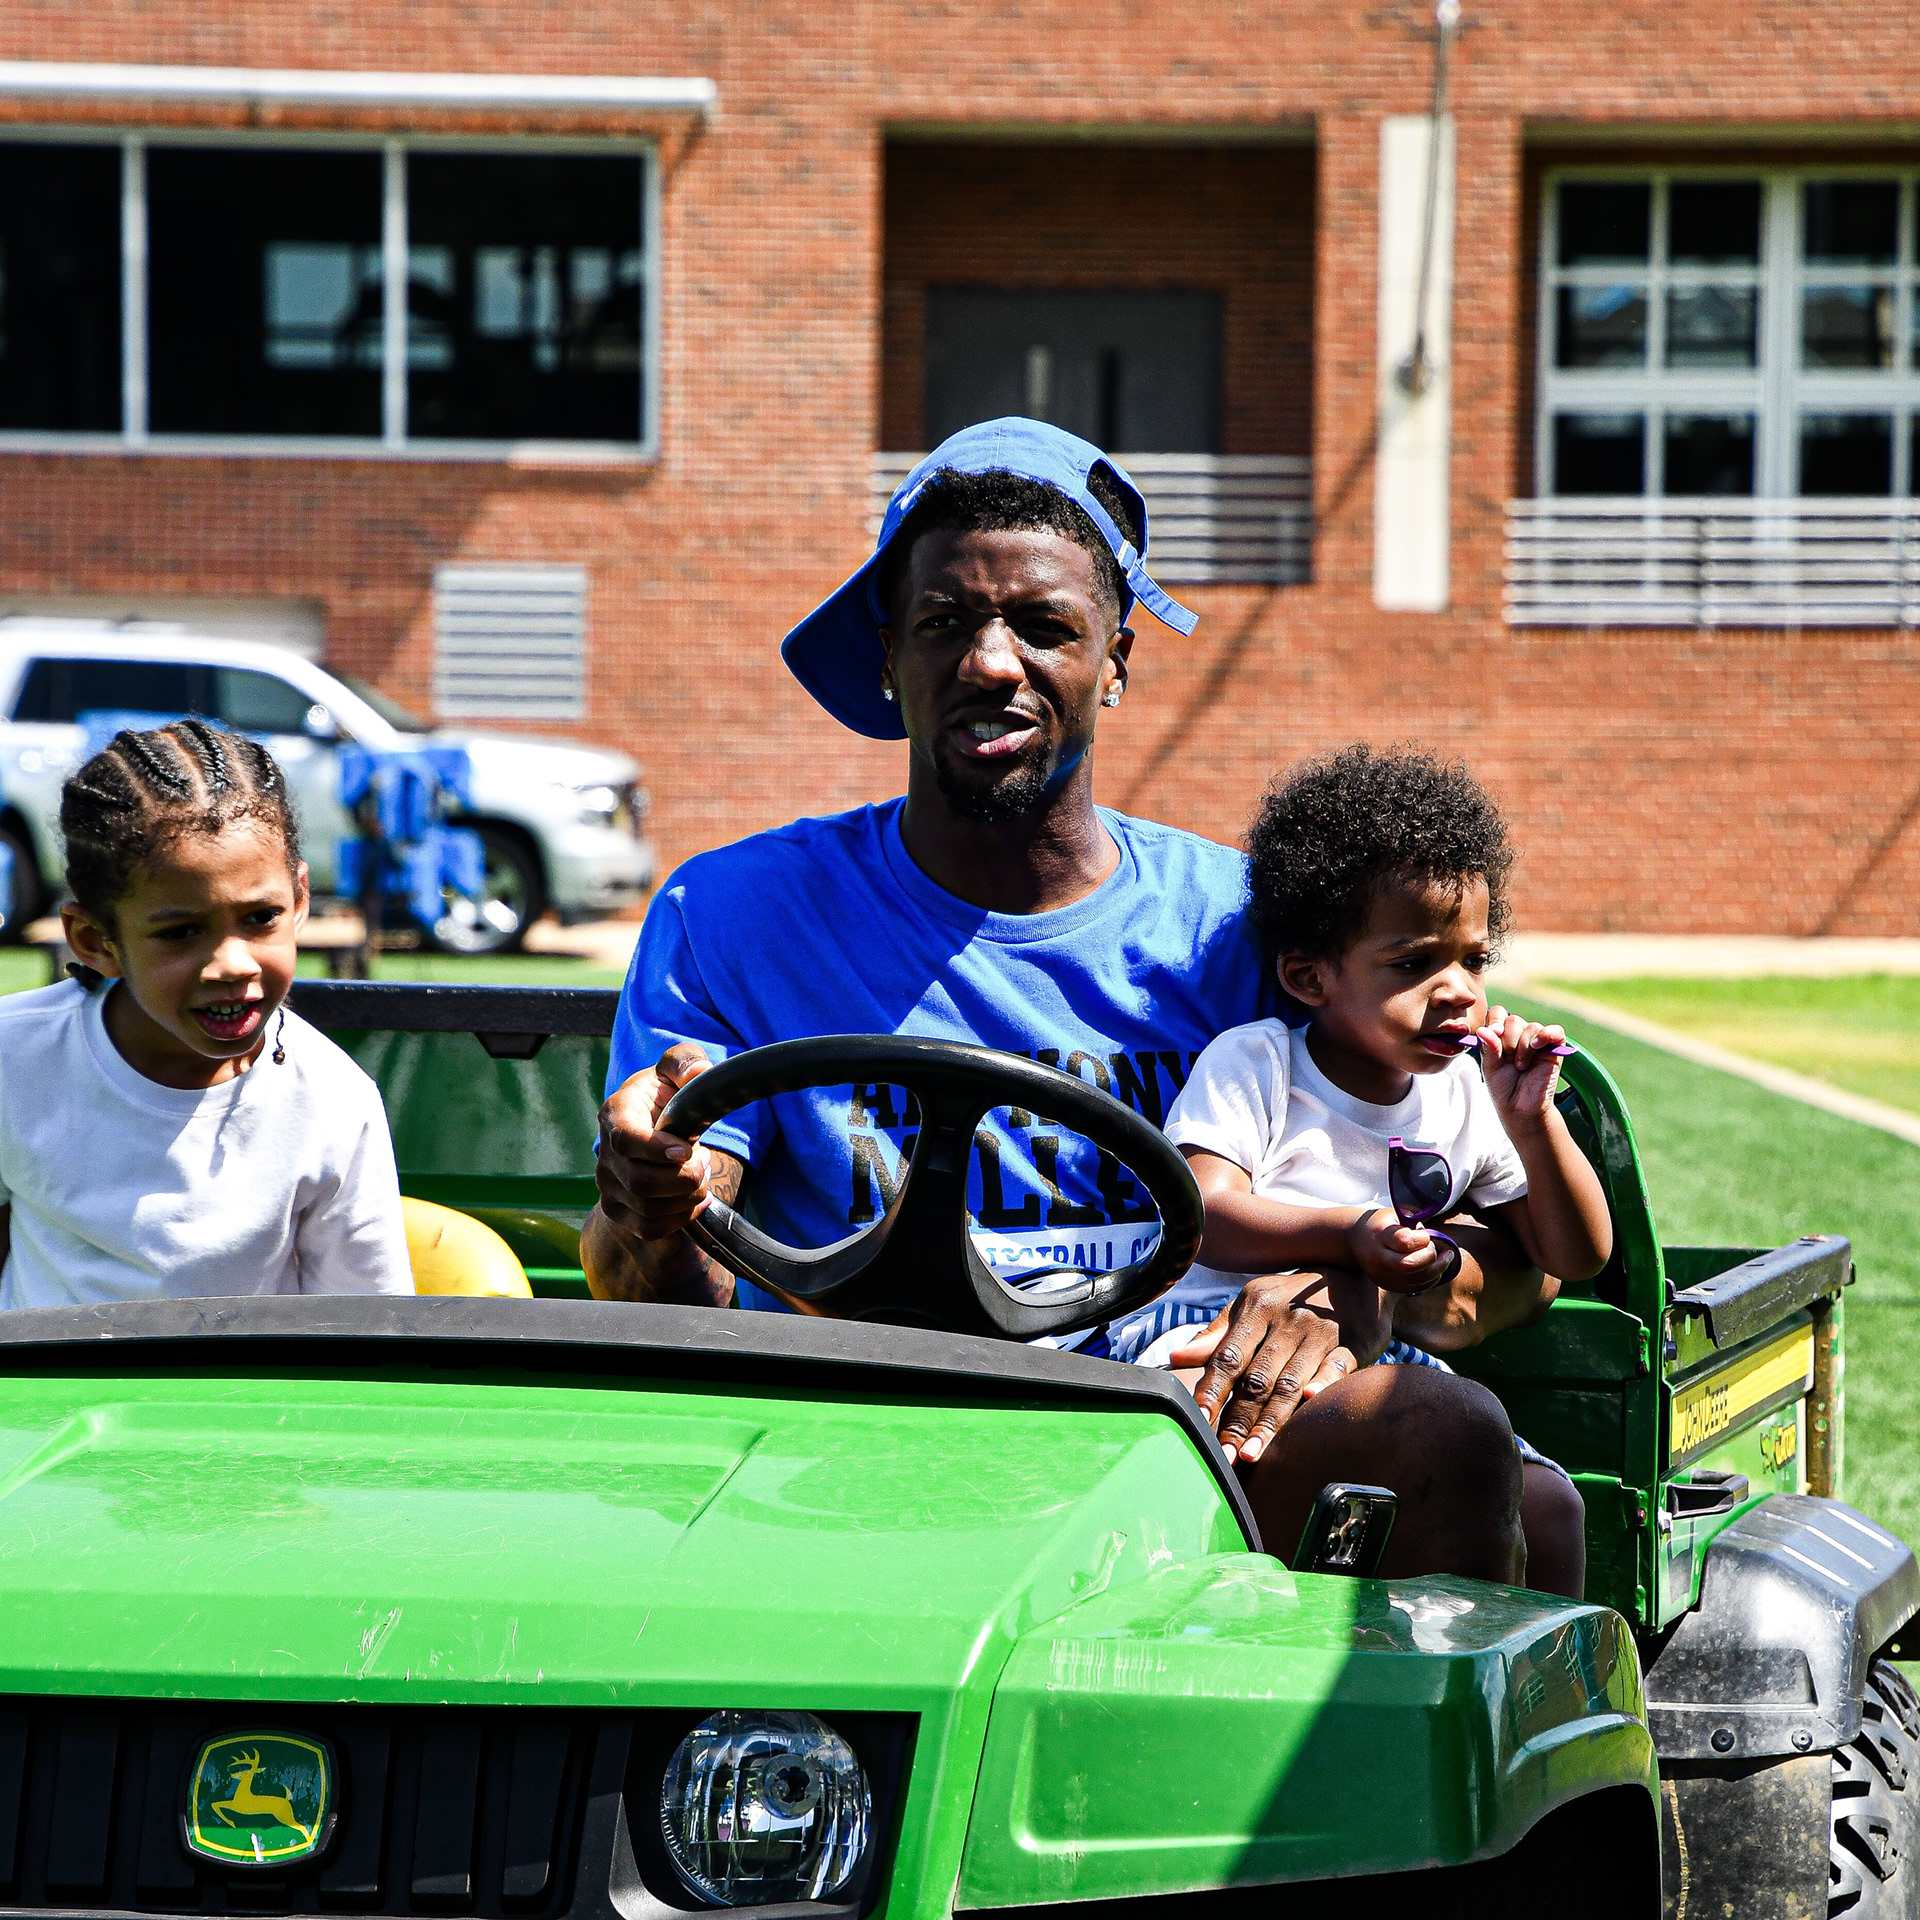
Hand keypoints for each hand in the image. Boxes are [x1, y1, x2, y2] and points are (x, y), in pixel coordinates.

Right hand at [594, 1043, 720, 1243]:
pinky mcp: (619, 1211)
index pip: (625, 1140)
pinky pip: (649, 1228)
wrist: (652, 1130)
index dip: (656, 1150)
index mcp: (615, 1114)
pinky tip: (696, 1199)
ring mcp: (609, 1186)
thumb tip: (699, 1071)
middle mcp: (605, 1154)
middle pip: (640, 1183)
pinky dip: (680, 1219)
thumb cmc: (665, 1095)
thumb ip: (685, 1062)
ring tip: (700, 1173)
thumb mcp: (676, 1068)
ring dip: (687, 1197)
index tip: (687, 1148)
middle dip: (684, 1177)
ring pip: (648, 1209)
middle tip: (704, 1160)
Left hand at [1167, 1269, 1390, 1463]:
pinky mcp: (1352, 1344)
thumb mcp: (1252, 1303)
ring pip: (1290, 1383)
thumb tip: (1176, 1357)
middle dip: (1237, 1420)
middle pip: (1257, 1378)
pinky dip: (1324, 1383)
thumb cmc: (1291, 1297)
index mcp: (1257, 1309)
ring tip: (1252, 1454)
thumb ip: (1218, 1334)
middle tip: (1223, 1455)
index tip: (1197, 1420)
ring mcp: (1320, 1333)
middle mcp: (1287, 1321)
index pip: (1228, 1357)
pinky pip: (1337, 1368)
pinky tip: (1310, 1402)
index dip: (1211, 1390)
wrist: (1353, 1274)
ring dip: (1271, 1422)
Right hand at [1346, 1206, 1447, 1294]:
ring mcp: (1382, 1275)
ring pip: (1416, 1280)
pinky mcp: (1389, 1286)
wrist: (1354, 1240)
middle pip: (1409, 1265)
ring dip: (1437, 1269)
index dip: (1422, 1238)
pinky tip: (1436, 1268)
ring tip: (1446, 1258)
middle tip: (1437, 1248)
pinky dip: (1431, 1279)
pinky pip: (1416, 1288)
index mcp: (1379, 1236)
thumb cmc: (1380, 1224)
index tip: (1424, 1234)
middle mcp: (1378, 1259)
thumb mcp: (1394, 1214)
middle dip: (1431, 1257)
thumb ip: (1414, 1223)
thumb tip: (1434, 1238)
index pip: (1404, 1241)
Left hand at [1475, 1007, 1566, 1132]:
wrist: (1520, 1108)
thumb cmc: (1503, 1088)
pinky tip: (1536, 1047)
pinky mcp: (1555, 1049)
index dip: (1494, 1021)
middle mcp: (1520, 1035)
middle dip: (1508, 1041)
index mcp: (1501, 1036)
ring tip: (1520, 1066)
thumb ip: (1488, 1048)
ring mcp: (1538, 1041)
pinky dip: (1546, 1035)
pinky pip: (1556, 1031)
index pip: (1498, 1013)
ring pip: (1531, 1026)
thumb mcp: (1489, 1067)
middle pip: (1513, 1020)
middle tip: (1509, 1061)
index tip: (1492, 1035)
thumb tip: (1484, 1030)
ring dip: (1523, 1047)